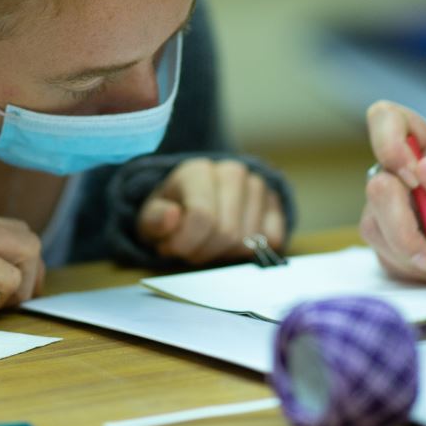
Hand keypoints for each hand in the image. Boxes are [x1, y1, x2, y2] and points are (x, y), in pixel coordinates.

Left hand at [138, 158, 286, 263]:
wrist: (192, 203)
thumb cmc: (171, 212)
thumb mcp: (150, 218)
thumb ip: (154, 220)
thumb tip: (171, 217)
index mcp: (197, 171)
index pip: (202, 217)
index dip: (185, 244)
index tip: (171, 248)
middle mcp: (232, 172)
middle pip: (228, 233)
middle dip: (204, 252)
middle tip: (190, 250)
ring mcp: (257, 186)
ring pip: (249, 241)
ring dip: (225, 254)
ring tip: (209, 244)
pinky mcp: (275, 203)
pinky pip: (272, 240)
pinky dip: (251, 251)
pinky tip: (232, 242)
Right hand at [360, 100, 425, 282]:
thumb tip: (424, 168)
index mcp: (425, 143)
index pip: (385, 118)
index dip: (388, 143)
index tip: (414, 178)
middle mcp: (399, 170)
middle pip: (377, 187)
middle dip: (401, 227)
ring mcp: (390, 204)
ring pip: (373, 225)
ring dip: (406, 254)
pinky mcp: (390, 235)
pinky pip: (384, 253)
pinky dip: (410, 269)